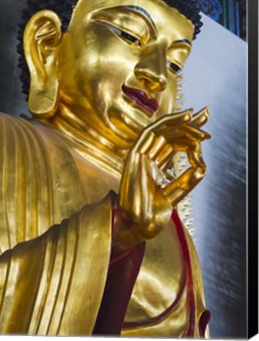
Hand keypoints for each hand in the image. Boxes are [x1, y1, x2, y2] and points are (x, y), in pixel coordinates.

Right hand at [115, 108, 209, 246]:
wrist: (138, 225)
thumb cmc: (152, 214)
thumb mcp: (176, 194)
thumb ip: (187, 179)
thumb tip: (202, 166)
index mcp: (154, 167)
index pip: (172, 144)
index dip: (188, 136)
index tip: (206, 134)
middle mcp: (147, 158)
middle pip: (168, 133)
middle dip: (187, 124)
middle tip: (206, 116)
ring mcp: (140, 155)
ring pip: (161, 130)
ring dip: (181, 122)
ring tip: (199, 119)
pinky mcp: (134, 154)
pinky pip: (151, 132)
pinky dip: (167, 122)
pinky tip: (185, 117)